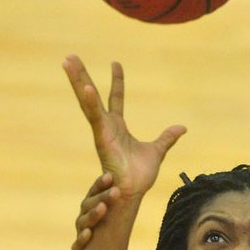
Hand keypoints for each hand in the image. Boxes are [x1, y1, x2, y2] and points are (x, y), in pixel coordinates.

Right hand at [63, 55, 185, 200]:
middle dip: (81, 76)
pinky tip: (86, 87)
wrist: (132, 192)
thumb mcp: (157, 151)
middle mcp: (105, 126)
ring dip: (78, 81)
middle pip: (91, 95)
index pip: (115, 98)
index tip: (116, 63)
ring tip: (68, 62)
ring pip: (87, 101)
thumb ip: (167, 138)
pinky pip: (95, 117)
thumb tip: (181, 128)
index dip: (116, 81)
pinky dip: (90, 102)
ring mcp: (101, 131)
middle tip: (69, 57)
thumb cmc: (139, 176)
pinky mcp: (101, 138)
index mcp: (116, 127)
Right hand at [71, 171, 121, 249]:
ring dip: (94, 215)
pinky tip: (89, 233)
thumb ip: (127, 191)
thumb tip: (137, 167)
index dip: (101, 183)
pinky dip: (82, 239)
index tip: (110, 176)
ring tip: (103, 208)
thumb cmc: (118, 232)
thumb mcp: (124, 211)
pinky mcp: (80, 249)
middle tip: (116, 191)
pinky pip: (77, 245)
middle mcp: (85, 216)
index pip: (96, 190)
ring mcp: (81, 231)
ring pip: (83, 222)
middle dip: (102, 197)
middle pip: (90, 204)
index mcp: (94, 204)